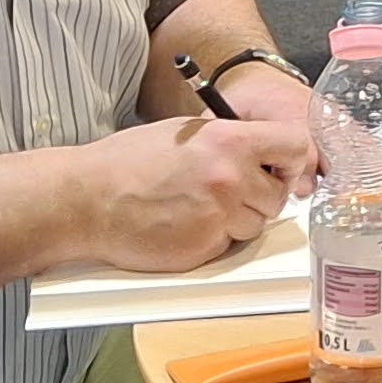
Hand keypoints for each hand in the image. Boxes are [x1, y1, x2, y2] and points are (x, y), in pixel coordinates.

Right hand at [68, 115, 312, 273]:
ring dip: (236, 220)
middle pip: (278, 195)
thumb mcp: (185, 133)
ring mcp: (218, 217)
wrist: (85, 200)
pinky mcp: (203, 249)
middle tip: (224, 190)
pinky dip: (213, 240)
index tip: (285, 167)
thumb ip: (230, 141)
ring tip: (196, 207)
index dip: (295, 159)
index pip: (296, 145)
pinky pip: (228, 246)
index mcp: (229, 141)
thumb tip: (266, 151)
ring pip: (255, 225)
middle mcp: (230, 178)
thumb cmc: (128, 162)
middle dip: (259, 196)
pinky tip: (183, 224)